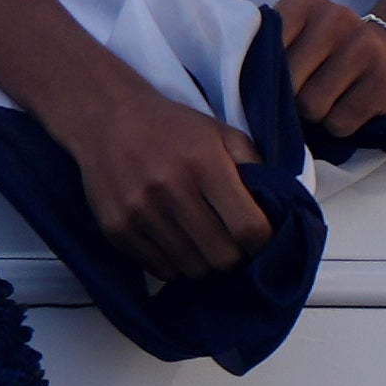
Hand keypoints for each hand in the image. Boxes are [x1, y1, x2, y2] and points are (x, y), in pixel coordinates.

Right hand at [38, 67, 277, 281]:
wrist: (105, 116)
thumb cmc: (169, 127)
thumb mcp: (220, 132)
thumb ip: (254, 168)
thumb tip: (280, 210)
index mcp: (204, 164)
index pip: (250, 229)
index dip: (263, 243)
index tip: (261, 240)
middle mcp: (170, 190)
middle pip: (222, 257)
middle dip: (235, 256)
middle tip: (231, 243)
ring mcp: (139, 212)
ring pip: (192, 269)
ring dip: (205, 262)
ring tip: (202, 241)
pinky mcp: (116, 228)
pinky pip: (160, 269)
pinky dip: (174, 263)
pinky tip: (175, 240)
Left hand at [273, 0, 385, 144]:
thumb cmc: (330, 54)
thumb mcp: (296, 36)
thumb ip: (266, 47)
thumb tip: (243, 84)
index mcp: (304, 3)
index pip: (264, 51)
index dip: (268, 75)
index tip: (281, 75)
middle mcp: (337, 18)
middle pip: (287, 83)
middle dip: (292, 98)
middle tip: (310, 90)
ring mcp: (366, 47)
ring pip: (312, 106)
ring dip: (317, 115)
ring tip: (332, 99)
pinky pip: (339, 123)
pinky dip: (340, 126)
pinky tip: (351, 108)